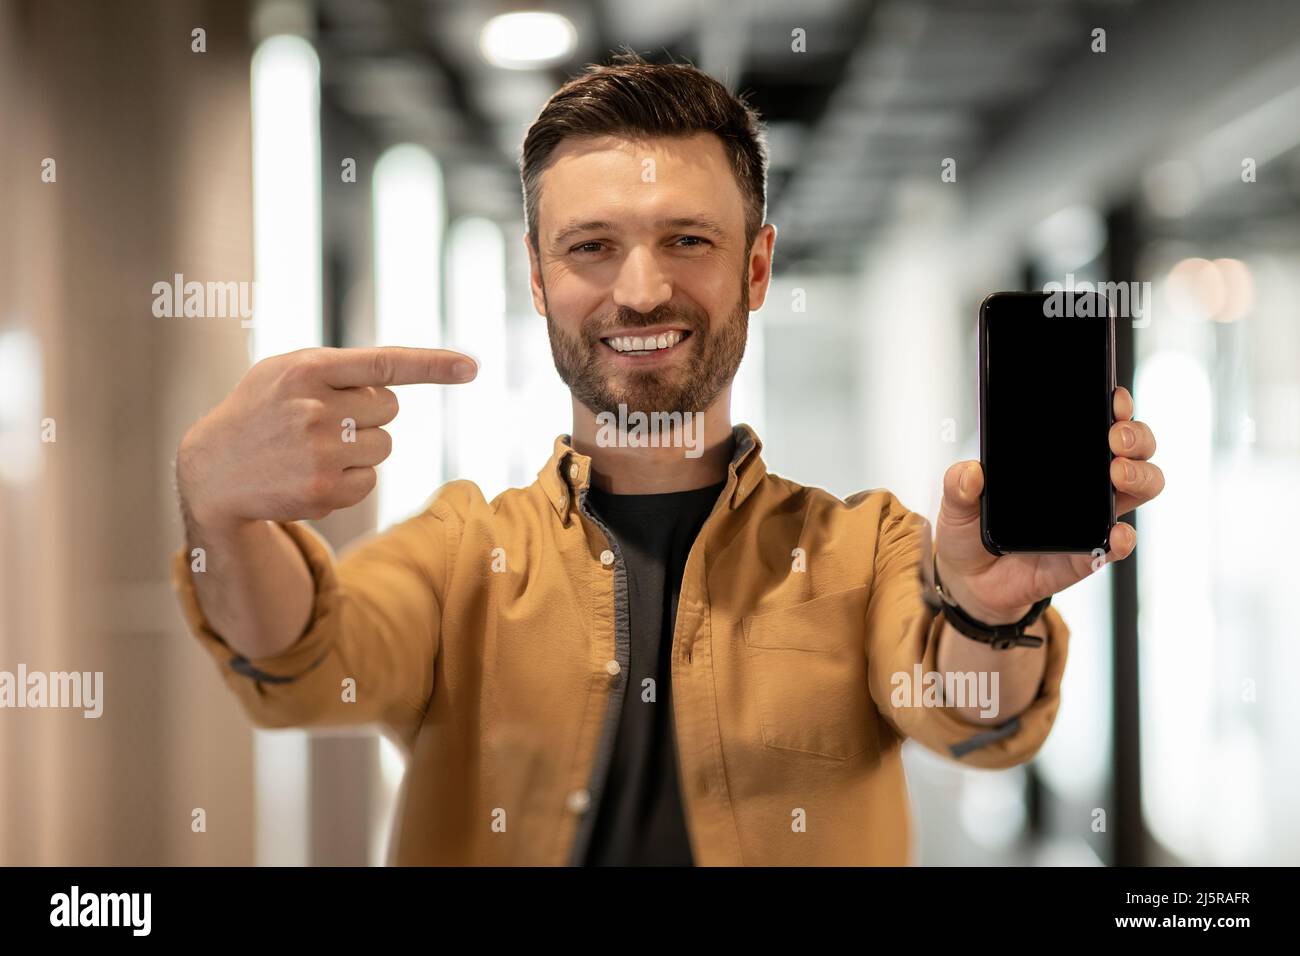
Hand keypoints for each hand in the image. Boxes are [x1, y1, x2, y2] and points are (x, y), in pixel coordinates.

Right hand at [176, 346, 477, 530]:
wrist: (212, 470)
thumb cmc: (261, 411)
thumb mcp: (285, 372)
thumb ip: (337, 368)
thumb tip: (399, 379)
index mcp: (307, 369)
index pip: (385, 362)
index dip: (432, 365)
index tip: (471, 367)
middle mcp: (314, 408)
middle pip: (391, 408)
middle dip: (369, 413)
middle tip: (327, 420)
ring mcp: (319, 452)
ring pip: (384, 445)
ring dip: (360, 448)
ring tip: (313, 448)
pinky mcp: (323, 490)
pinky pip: (371, 481)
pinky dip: (352, 479)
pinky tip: (313, 474)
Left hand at [933, 386, 1163, 623]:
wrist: (970, 580)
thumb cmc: (971, 530)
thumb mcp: (956, 502)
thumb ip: (958, 485)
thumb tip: (971, 472)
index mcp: (1058, 459)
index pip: (1097, 422)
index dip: (1115, 406)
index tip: (1113, 400)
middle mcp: (1084, 483)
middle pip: (1134, 449)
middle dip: (1135, 436)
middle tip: (1113, 440)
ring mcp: (1090, 517)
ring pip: (1140, 488)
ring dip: (1140, 476)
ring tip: (1117, 475)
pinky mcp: (1087, 554)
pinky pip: (1116, 545)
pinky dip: (1122, 539)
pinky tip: (1115, 533)